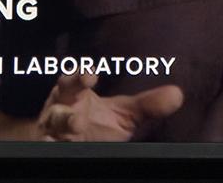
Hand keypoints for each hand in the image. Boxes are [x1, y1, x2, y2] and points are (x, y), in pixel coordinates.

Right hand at [36, 72, 183, 140]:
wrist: (67, 142)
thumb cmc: (97, 123)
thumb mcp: (122, 115)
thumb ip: (147, 106)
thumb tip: (177, 95)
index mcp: (74, 94)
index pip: (72, 80)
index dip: (79, 76)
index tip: (91, 77)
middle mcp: (59, 110)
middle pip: (57, 108)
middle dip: (67, 112)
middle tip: (81, 118)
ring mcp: (51, 131)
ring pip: (50, 128)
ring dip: (60, 130)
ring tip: (73, 131)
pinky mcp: (48, 146)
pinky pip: (44, 145)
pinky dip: (48, 145)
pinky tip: (52, 146)